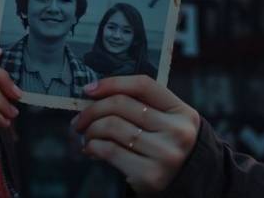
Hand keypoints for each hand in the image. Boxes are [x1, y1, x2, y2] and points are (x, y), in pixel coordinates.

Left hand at [72, 76, 199, 194]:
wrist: (183, 181)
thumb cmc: (165, 144)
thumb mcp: (165, 121)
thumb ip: (140, 105)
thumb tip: (93, 96)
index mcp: (182, 112)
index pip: (143, 85)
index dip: (112, 83)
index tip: (89, 90)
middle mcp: (177, 131)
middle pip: (122, 105)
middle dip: (93, 110)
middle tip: (80, 119)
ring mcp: (164, 154)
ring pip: (113, 127)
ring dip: (91, 130)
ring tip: (86, 135)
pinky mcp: (150, 174)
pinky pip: (110, 151)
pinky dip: (93, 146)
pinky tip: (91, 148)